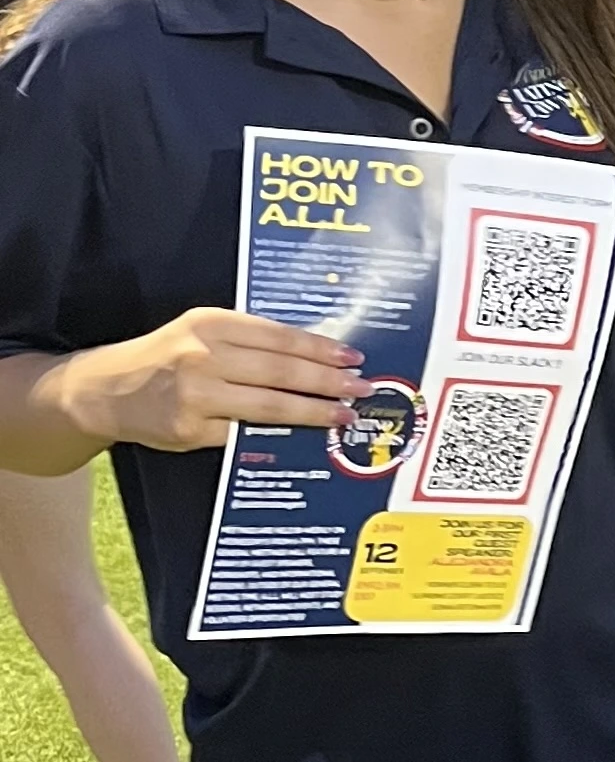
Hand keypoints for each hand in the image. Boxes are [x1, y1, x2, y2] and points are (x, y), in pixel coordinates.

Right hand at [53, 309, 363, 453]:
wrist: (108, 389)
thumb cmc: (166, 357)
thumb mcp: (201, 331)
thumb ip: (248, 339)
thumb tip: (312, 354)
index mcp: (211, 324)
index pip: (279, 336)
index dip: (319, 348)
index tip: (351, 356)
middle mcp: (203, 356)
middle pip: (281, 371)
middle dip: (327, 380)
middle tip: (360, 387)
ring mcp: (196, 396)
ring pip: (269, 406)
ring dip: (313, 411)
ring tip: (343, 413)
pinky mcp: (190, 430)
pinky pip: (244, 434)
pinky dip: (278, 437)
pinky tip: (303, 437)